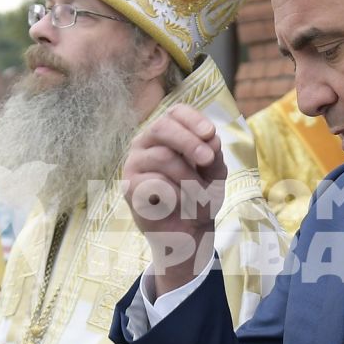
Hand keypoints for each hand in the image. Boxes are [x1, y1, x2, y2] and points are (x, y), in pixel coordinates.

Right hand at [123, 104, 225, 295]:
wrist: (187, 231)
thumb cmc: (199, 197)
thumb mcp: (214, 174)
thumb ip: (213, 156)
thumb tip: (212, 141)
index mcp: (167, 133)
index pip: (175, 112)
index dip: (193, 119)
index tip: (211, 133)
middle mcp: (146, 143)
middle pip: (162, 127)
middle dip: (189, 142)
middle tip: (208, 159)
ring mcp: (134, 163)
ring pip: (163, 156)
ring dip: (188, 177)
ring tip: (198, 195)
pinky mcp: (129, 186)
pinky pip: (155, 182)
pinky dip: (176, 195)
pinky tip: (180, 204)